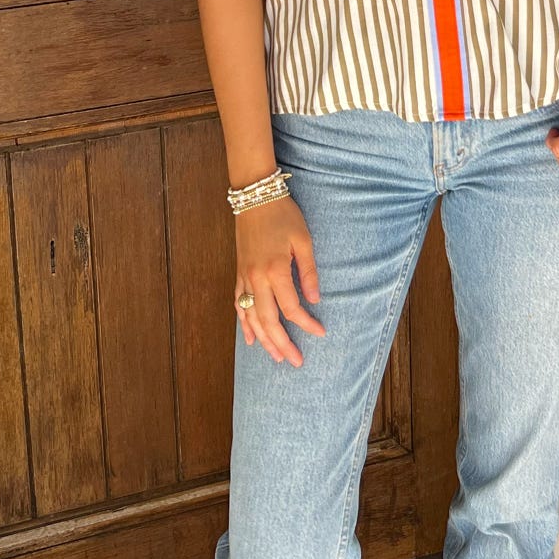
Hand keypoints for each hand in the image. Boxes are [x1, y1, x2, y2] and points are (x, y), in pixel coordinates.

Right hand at [233, 193, 325, 366]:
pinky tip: (251, 339)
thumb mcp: (303, 240)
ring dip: (264, 339)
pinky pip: (239, 305)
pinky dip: (245, 324)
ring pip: (251, 317)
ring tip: (276, 357)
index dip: (307, 323)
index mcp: (275, 270)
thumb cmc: (283, 215)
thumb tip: (315, 299)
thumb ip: (308, 272)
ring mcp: (244, 278)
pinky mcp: (238, 274)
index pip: (291, 308)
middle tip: (296, 361)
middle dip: (282, 344)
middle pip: (269, 320)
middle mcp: (256, 279)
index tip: (320, 332)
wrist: (254, 197)